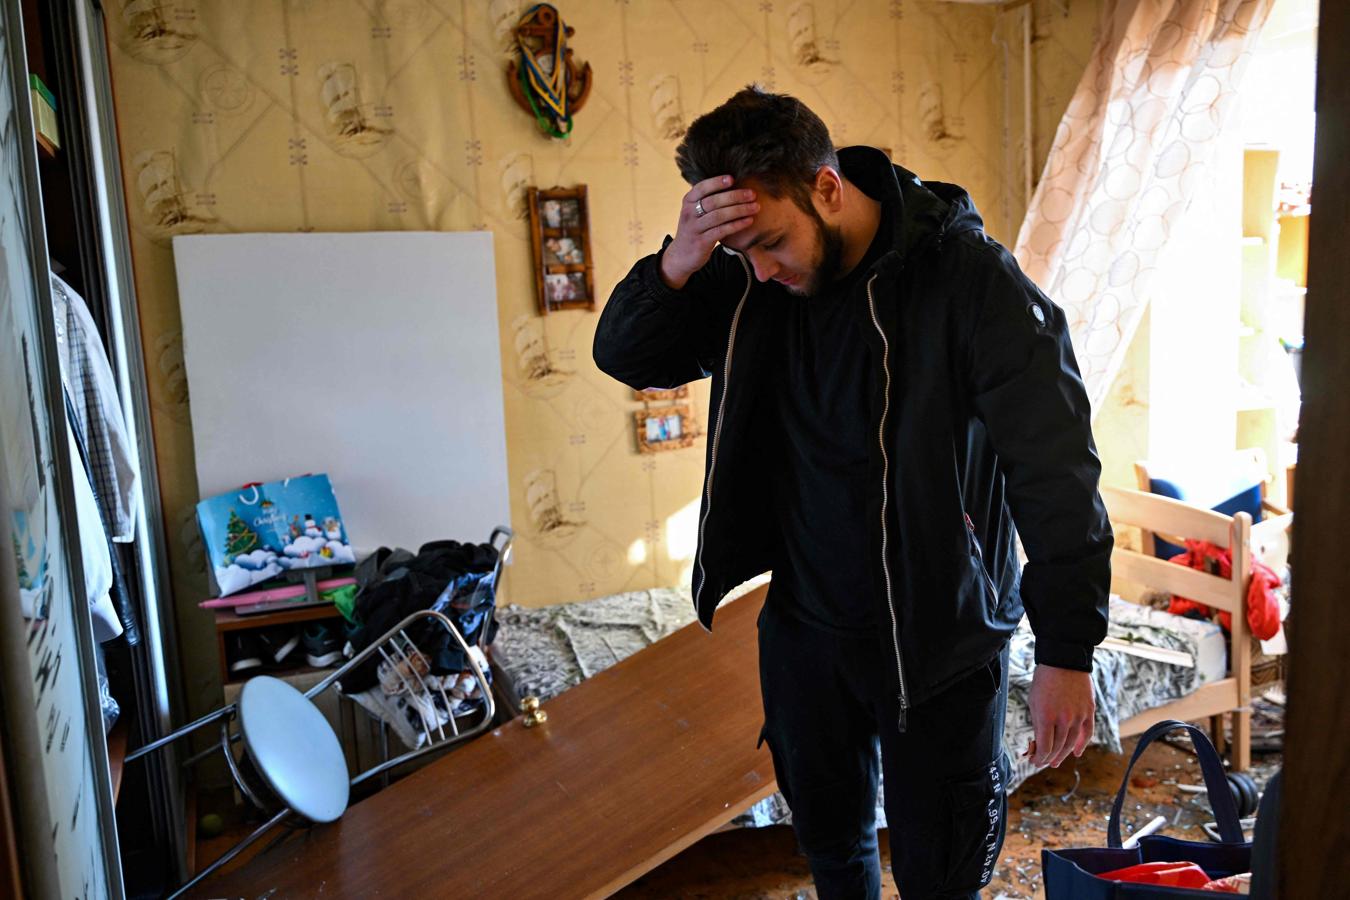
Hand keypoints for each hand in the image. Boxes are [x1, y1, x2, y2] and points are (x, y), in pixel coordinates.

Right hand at [659, 175, 758, 289]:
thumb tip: (733, 183)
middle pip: (713, 201)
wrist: (681, 255)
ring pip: (719, 216)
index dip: (717, 182)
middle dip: (735, 196)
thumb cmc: (695, 229)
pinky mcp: (701, 242)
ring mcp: (694, 228)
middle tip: (752, 194)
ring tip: (755, 207)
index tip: (733, 178)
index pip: (701, 187)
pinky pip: (721, 231)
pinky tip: (748, 221)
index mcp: (688, 201)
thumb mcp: (695, 212)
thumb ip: (708, 199)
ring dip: (739, 210)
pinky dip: (736, 225)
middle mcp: (689, 213)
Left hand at [1025, 665, 1093, 767]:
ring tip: (1056, 761)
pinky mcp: (1089, 711)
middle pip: (1058, 747)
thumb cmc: (1044, 680)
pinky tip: (1076, 753)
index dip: (1039, 758)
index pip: (1045, 746)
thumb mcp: (1034, 701)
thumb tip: (1038, 742)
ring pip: (1072, 743)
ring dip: (1063, 755)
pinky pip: (1087, 733)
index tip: (1035, 762)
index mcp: (1047, 716)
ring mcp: (1079, 716)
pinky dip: (1082, 745)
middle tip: (1044, 763)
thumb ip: (1037, 723)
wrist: (1064, 661)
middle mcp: (1064, 719)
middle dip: (1049, 758)